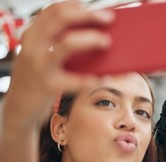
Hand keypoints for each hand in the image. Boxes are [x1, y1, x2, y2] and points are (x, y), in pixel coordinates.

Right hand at [5, 0, 114, 129]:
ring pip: (68, 43)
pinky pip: (75, 80)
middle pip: (62, 19)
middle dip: (88, 16)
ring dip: (91, 39)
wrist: (18, 108)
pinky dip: (93, 78)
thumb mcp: (41, 56)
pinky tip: (106, 77)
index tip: (95, 7)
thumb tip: (94, 35)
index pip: (53, 10)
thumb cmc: (37, 79)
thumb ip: (59, 44)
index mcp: (32, 35)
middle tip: (109, 18)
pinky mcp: (48, 86)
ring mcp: (40, 65)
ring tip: (107, 41)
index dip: (76, 6)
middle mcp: (33, 46)